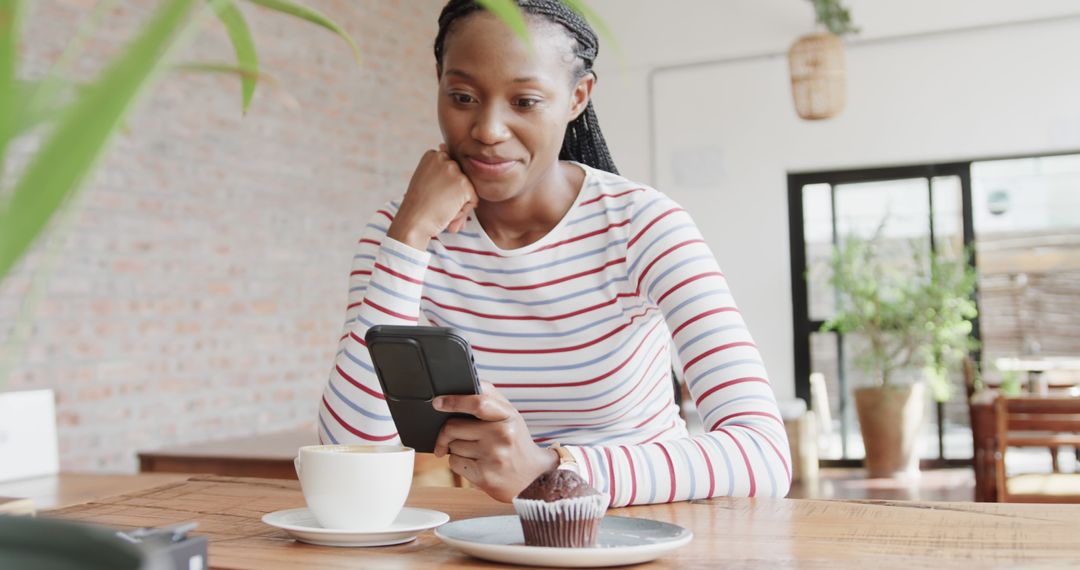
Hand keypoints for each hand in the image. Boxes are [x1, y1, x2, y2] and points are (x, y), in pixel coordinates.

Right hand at [388, 144, 477, 249]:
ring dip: (458, 204)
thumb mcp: (426, 179)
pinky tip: (448, 212)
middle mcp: (443, 158)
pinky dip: (463, 211)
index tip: (430, 194)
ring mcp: (454, 170)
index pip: (452, 171)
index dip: (444, 187)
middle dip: (453, 195)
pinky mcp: (464, 184)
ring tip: (441, 208)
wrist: (412, 222)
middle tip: (435, 203)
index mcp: (432, 155)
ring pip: (468, 190)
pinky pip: (473, 200)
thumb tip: (443, 144)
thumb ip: (438, 166)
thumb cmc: (419, 206)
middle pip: (461, 179)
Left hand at [432, 382, 558, 501]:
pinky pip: (454, 463)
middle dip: (446, 432)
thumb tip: (461, 386)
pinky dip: (458, 462)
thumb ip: (490, 397)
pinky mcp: (484, 476)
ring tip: (474, 450)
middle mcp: (502, 436)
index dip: (454, 401)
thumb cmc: (515, 440)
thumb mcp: (510, 415)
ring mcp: (493, 457)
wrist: (533, 476)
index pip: (478, 403)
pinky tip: (474, 463)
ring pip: (452, 446)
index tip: (437, 402)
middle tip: (449, 435)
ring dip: (455, 448)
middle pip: (454, 427)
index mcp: (508, 416)